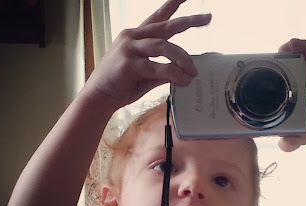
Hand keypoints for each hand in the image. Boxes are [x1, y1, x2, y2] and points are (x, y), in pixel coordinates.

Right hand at [84, 0, 210, 111]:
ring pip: (163, 46)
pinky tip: (183, 79)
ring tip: (193, 71)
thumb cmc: (121, 86)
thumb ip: (162, 71)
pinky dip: (173, 73)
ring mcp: (129, 49)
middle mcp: (132, 37)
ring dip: (182, 58)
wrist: (98, 97)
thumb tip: (183, 74)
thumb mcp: (145, 76)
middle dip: (188, 21)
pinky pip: (157, 67)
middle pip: (165, 26)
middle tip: (206, 18)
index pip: (157, 17)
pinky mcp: (129, 64)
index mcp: (136, 36)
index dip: (172, 5)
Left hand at [277, 39, 305, 151]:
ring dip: (299, 50)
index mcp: (305, 91)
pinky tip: (302, 47)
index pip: (291, 75)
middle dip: (287, 57)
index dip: (280, 69)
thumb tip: (280, 144)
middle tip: (274, 54)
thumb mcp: (304, 136)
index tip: (265, 66)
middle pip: (300, 63)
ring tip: (286, 46)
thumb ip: (290, 139)